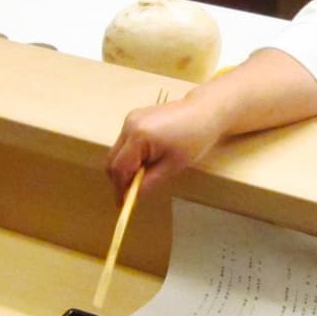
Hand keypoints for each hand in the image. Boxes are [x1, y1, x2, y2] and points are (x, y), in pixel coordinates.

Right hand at [106, 95, 227, 199]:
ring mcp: (130, 119)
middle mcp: (129, 125)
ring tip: (144, 175)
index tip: (123, 204)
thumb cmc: (194, 138)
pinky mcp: (134, 117)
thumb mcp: (173, 166)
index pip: (119, 168)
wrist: (204, 111)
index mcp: (139, 136)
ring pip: (117, 151)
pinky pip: (125, 142)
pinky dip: (130, 155)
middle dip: (119, 179)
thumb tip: (132, 197)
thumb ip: (149, 182)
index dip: (119, 188)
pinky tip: (147, 160)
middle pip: (112, 159)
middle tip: (131, 194)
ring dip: (125, 167)